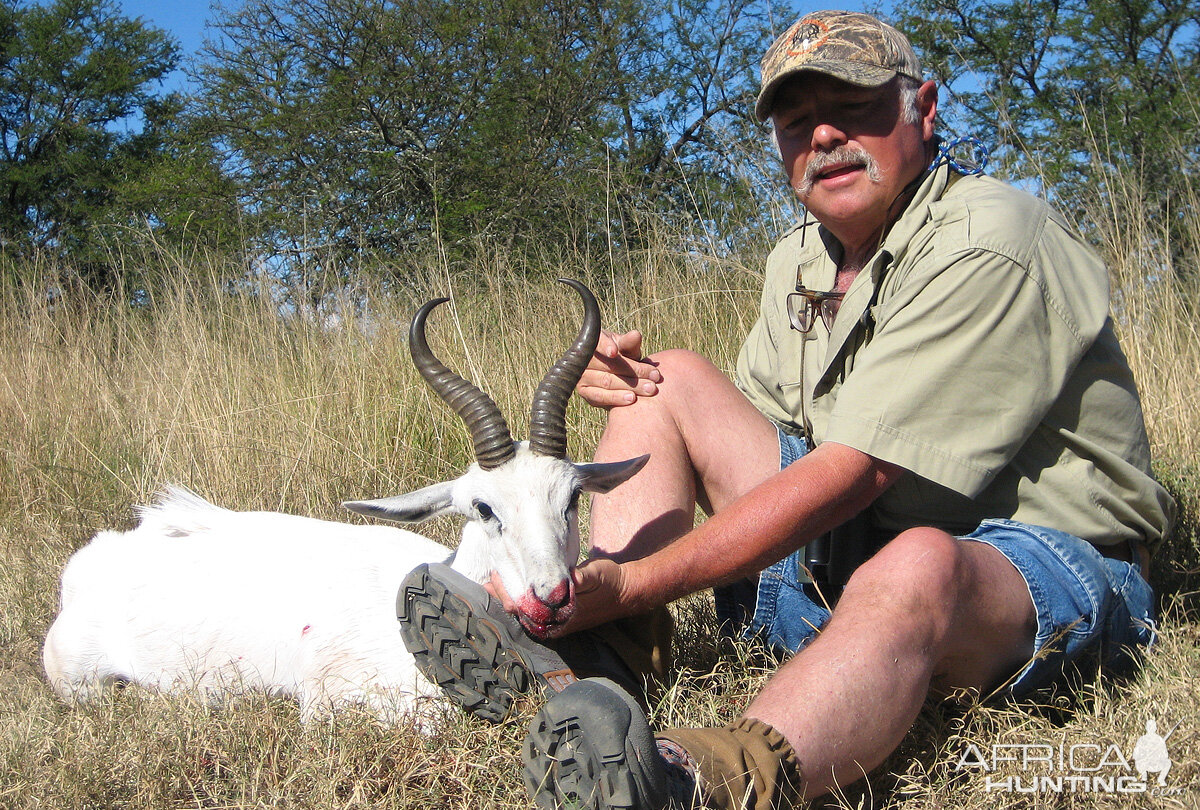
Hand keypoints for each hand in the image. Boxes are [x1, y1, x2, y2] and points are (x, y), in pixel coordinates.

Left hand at [485, 559, 635, 638]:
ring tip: (492, 580)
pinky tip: (511, 585)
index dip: (505, 591)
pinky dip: (519, 596)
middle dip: (501, 594)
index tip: (496, 573)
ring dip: (508, 595)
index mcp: (558, 618)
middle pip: (516, 611)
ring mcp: (553, 621)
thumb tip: (566, 579)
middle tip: (487, 576)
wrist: (626, 592)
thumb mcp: (595, 575)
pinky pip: (530, 607)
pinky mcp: (555, 615)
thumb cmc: (609, 582)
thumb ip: (580, 579)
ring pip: (521, 610)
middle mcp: (552, 624)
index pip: (521, 607)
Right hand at [575, 329, 661, 408]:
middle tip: (655, 376)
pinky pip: (601, 397)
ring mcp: (582, 376)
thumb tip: (636, 335)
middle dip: (634, 371)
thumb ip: (630, 343)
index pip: (597, 343)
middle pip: (608, 366)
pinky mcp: (586, 393)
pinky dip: (617, 398)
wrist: (615, 375)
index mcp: (594, 341)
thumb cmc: (623, 356)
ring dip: (630, 386)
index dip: (605, 347)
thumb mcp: (627, 348)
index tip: (615, 352)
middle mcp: (583, 358)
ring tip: (650, 388)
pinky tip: (632, 399)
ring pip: (606, 382)